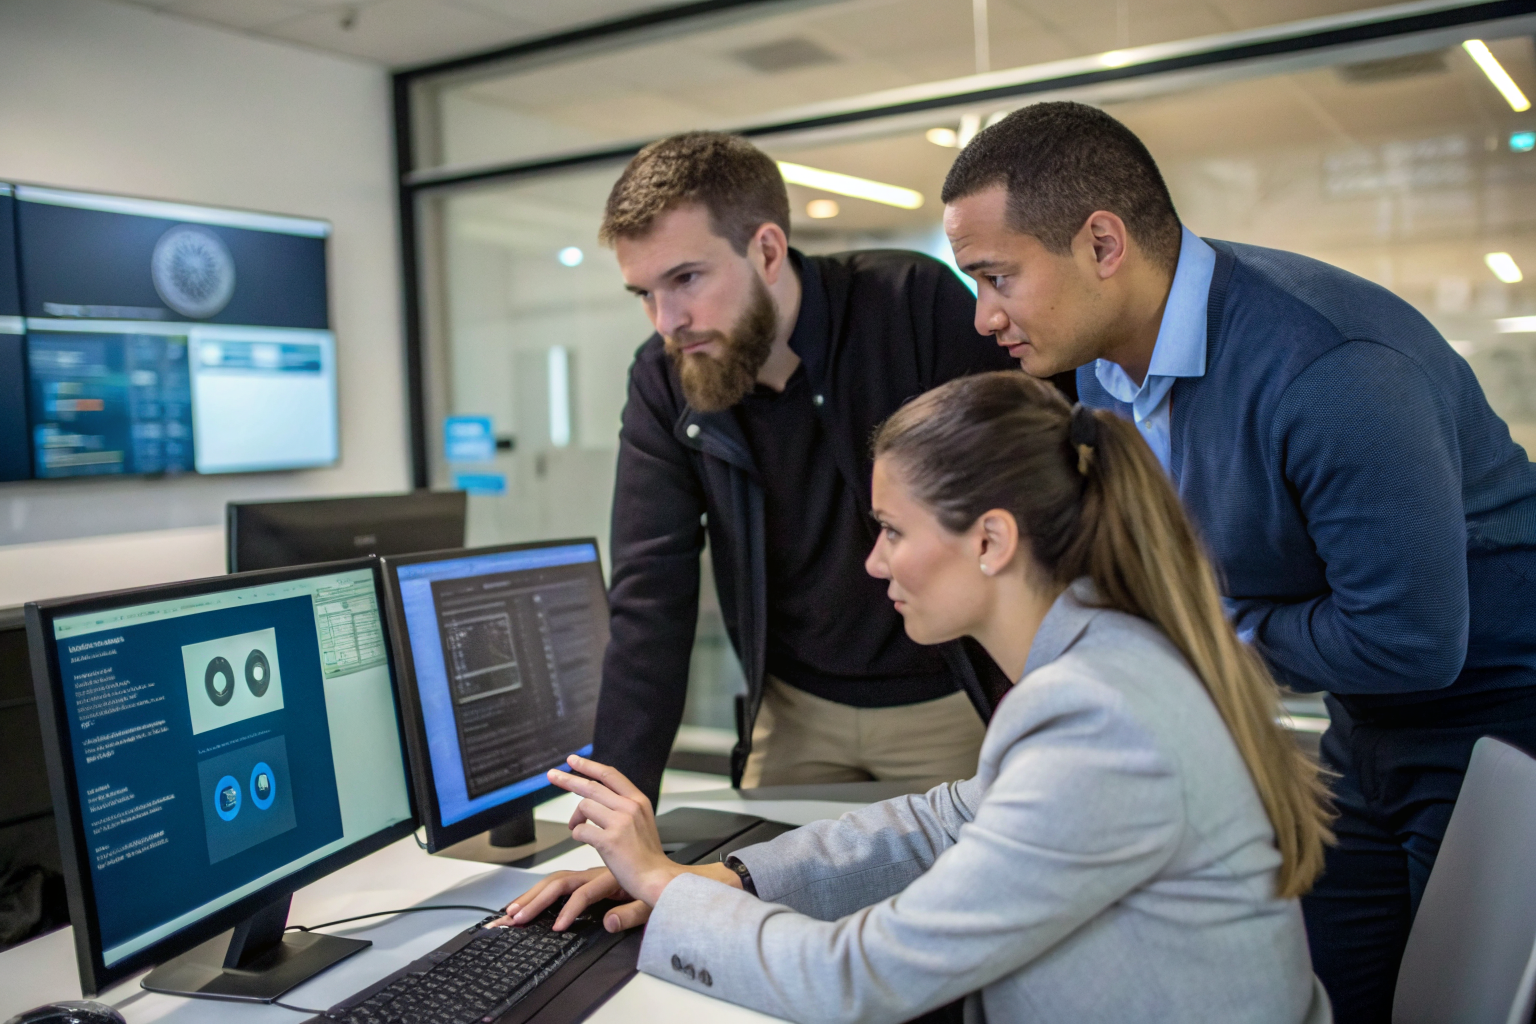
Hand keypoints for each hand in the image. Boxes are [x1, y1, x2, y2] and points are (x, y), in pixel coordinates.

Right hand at [489, 867, 650, 932]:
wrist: (661, 877)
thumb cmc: (655, 891)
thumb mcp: (649, 905)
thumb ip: (631, 914)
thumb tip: (610, 922)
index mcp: (610, 878)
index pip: (584, 893)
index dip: (569, 909)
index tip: (557, 927)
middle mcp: (595, 874)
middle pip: (559, 883)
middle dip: (535, 899)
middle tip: (514, 917)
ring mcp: (588, 877)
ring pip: (554, 881)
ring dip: (531, 895)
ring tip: (511, 911)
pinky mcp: (584, 880)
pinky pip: (559, 883)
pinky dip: (540, 892)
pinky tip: (527, 902)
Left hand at [548, 755, 680, 905]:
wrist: (657, 878)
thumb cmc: (647, 855)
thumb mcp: (642, 821)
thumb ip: (623, 808)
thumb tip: (596, 801)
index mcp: (638, 800)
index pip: (609, 775)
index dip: (588, 766)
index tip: (573, 761)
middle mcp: (630, 807)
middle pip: (591, 786)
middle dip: (568, 780)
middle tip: (552, 775)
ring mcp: (620, 822)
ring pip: (584, 807)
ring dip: (576, 818)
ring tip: (576, 828)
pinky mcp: (610, 840)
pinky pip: (581, 830)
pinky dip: (578, 835)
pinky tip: (585, 841)